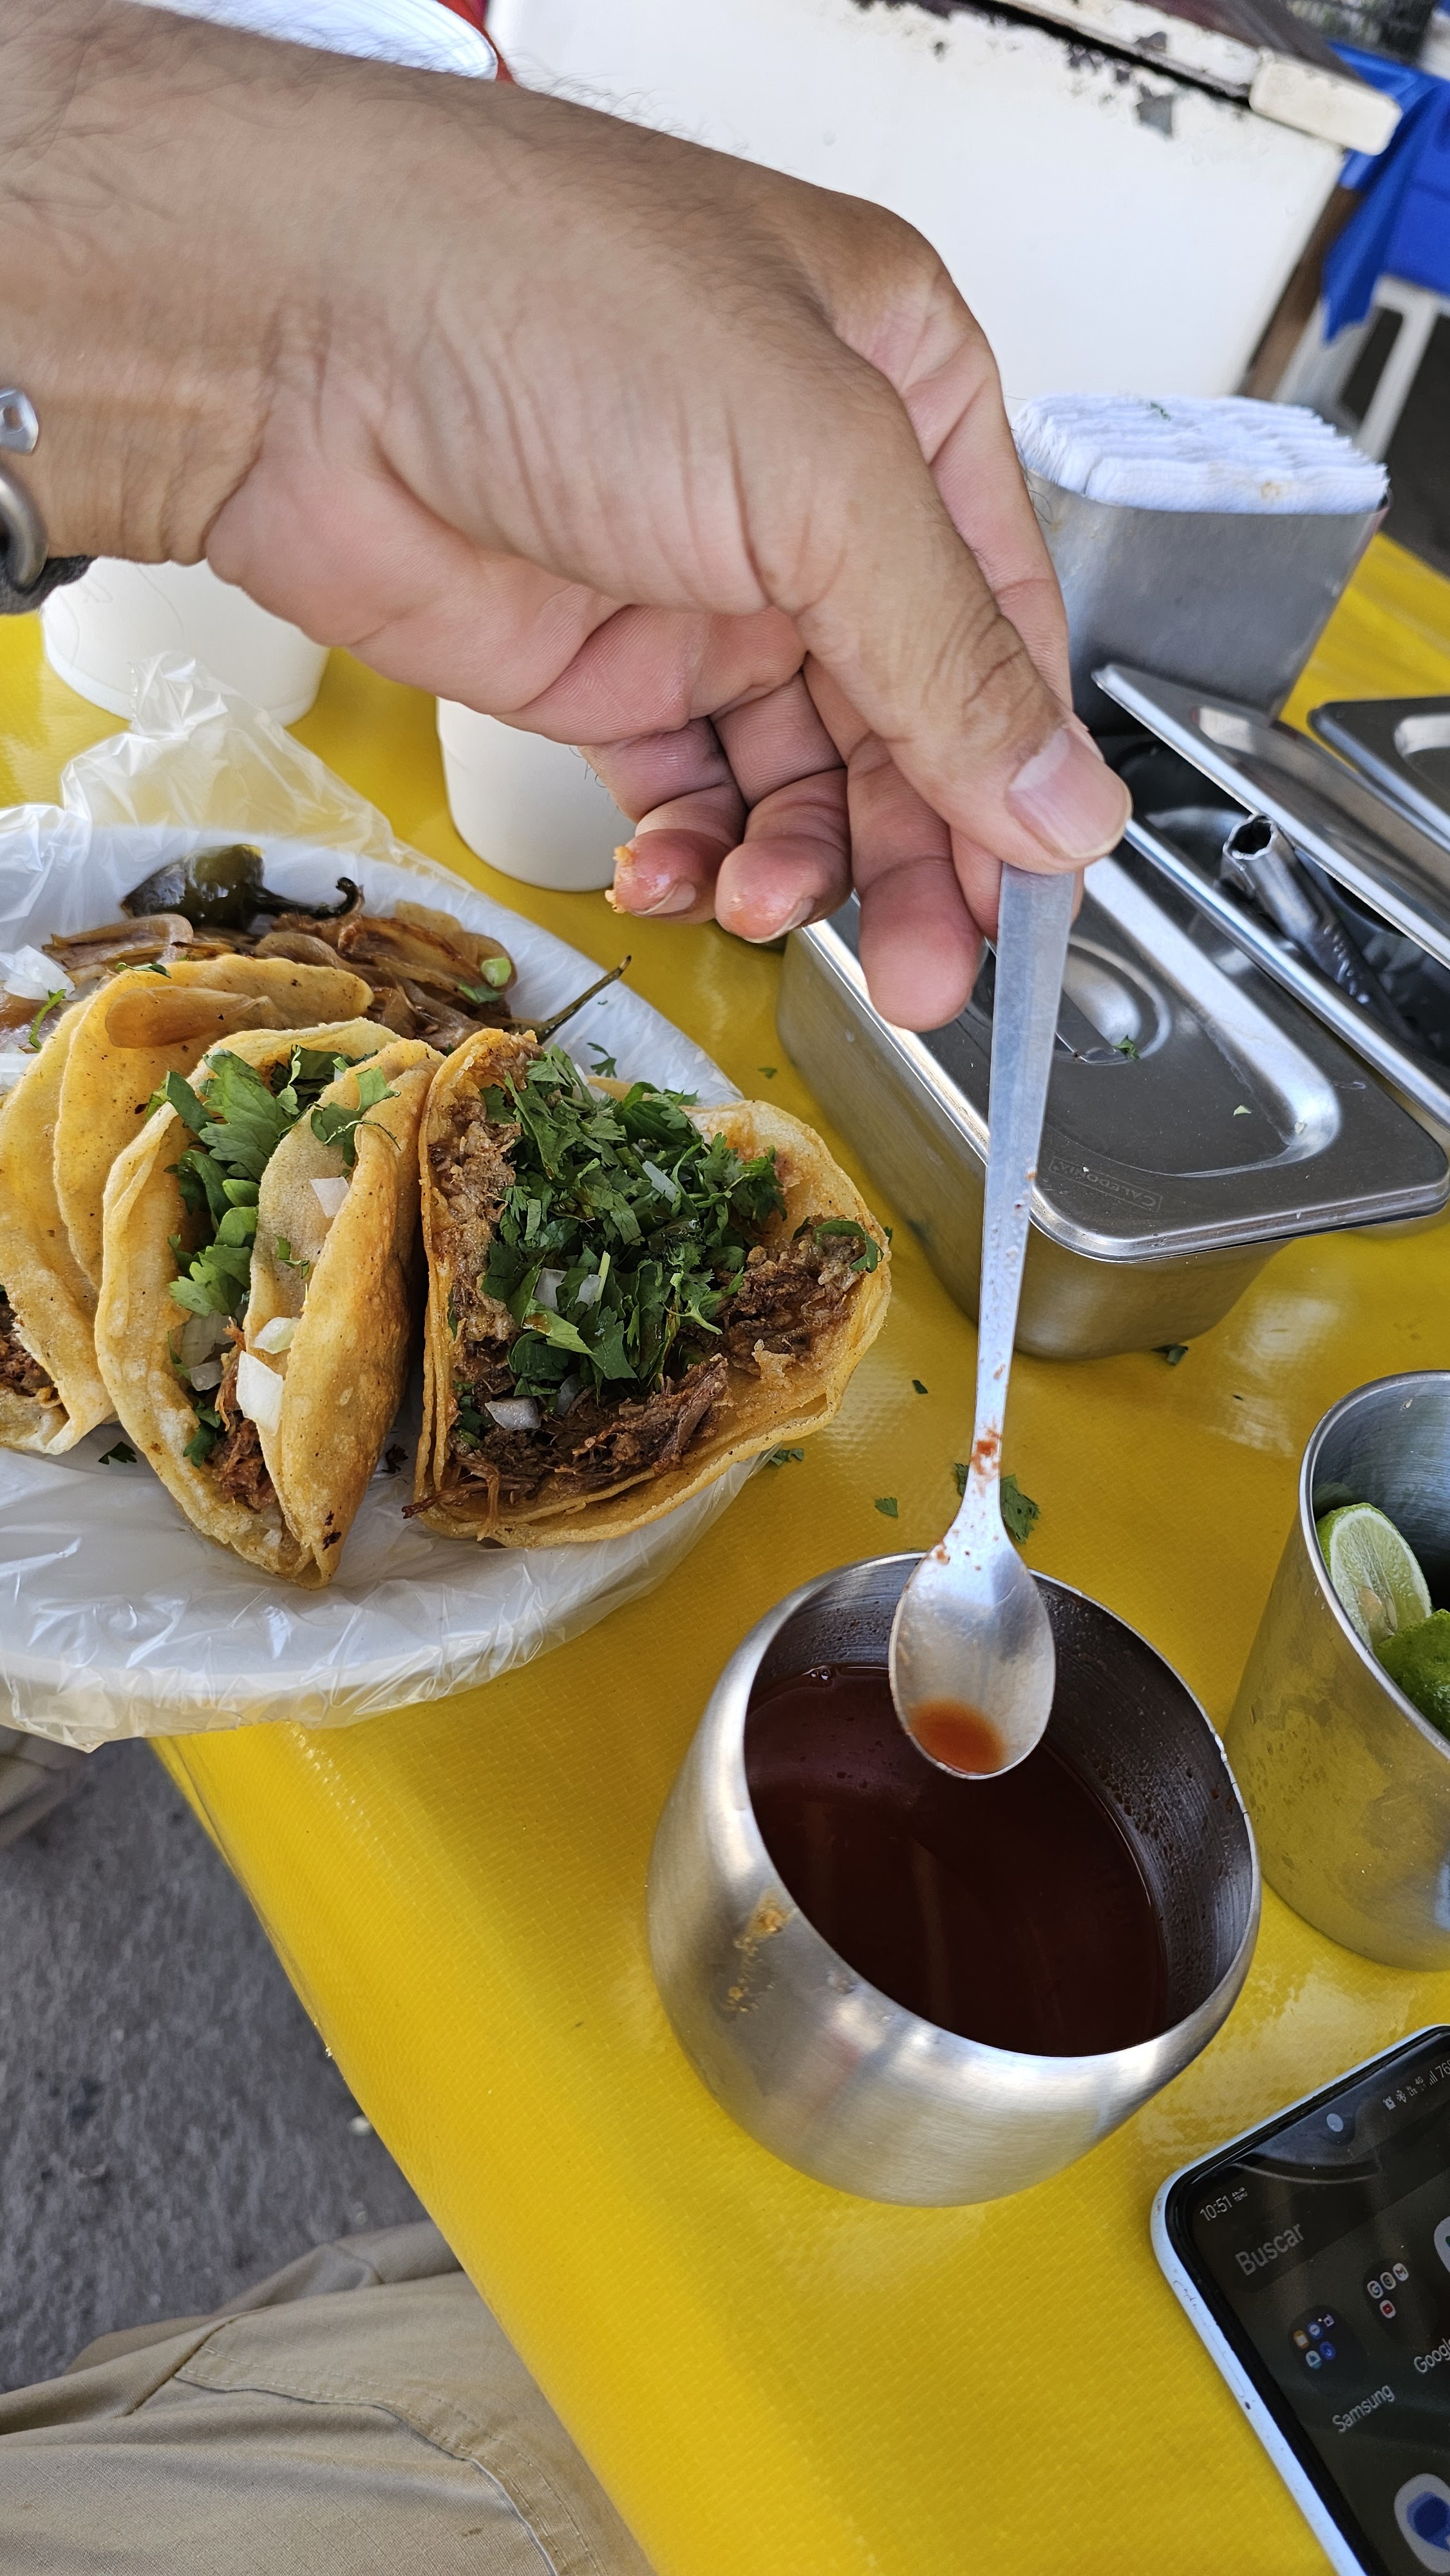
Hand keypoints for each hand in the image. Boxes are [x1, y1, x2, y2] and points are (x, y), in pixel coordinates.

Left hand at [3, 1, 1127, 1027]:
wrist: (290, 341)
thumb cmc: (542, 302)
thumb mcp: (817, 473)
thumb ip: (952, 660)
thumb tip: (1066, 804)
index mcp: (903, 394)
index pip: (1005, 622)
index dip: (1019, 772)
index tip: (1028, 895)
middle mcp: (810, 496)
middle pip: (914, 720)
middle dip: (921, 852)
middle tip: (927, 973)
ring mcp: (701, 585)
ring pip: (804, 774)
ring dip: (804, 865)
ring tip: (772, 911)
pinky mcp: (601, 666)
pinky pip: (691, 795)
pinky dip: (696, 854)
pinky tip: (681, 878)